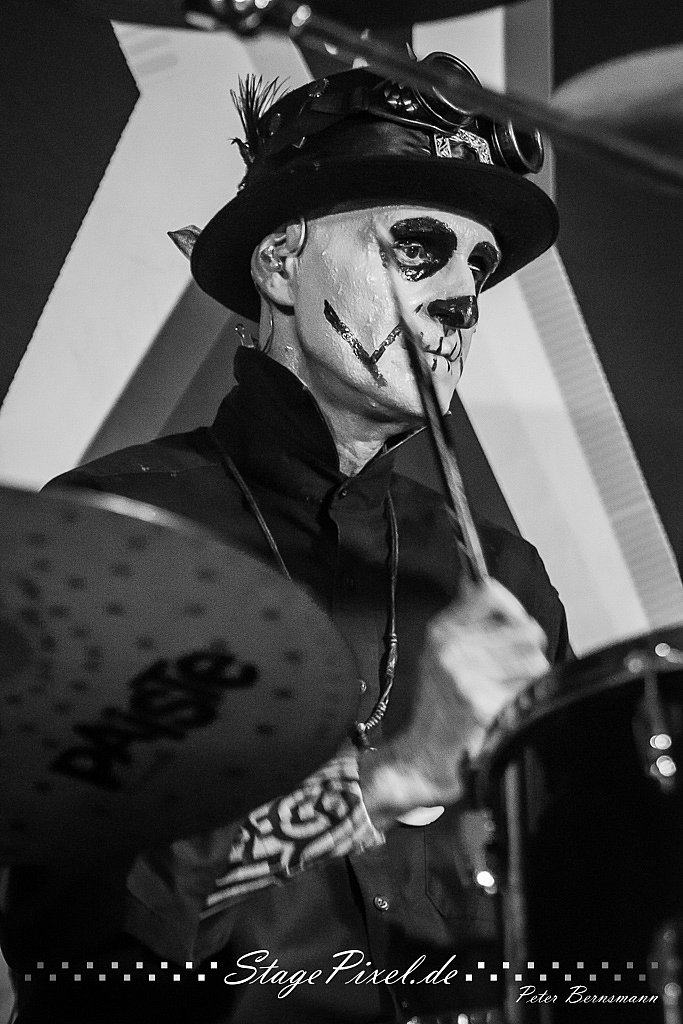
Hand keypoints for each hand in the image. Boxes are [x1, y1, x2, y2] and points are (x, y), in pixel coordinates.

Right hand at [359, 578, 548, 829]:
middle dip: (528, 650)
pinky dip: (522, 702)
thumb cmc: (437, 704)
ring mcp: (467, 678)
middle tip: (510, 668)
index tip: (512, 622)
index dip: (512, 608)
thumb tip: (480, 581)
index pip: (490, 593)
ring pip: (534, 662)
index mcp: (442, 631)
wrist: (422, 754)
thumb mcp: (440, 651)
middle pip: (527, 630)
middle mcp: (452, 649)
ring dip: (529, 678)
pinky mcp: (483, 706)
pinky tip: (502, 709)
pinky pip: (528, 692)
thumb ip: (465, 618)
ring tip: (507, 689)